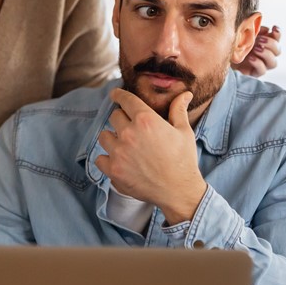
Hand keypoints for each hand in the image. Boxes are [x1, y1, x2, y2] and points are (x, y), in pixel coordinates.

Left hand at [95, 88, 206, 224]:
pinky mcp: (113, 170)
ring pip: (104, 136)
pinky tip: (118, 161)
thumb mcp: (184, 131)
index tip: (114, 94)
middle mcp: (129, 134)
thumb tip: (184, 94)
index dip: (118, 95)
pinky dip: (107, 159)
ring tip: (123, 145)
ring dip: (112, 138)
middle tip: (129, 127)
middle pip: (114, 117)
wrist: (179, 190)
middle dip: (121, 119)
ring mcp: (119, 153)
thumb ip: (178, 110)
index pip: (125, 100)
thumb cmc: (183, 160)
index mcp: (146, 120)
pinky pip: (100, 158)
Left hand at [232, 24, 280, 76]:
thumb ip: (254, 30)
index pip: (276, 39)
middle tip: (260, 40)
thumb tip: (265, 29)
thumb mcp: (242, 35)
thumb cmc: (232, 45)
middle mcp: (264, 55)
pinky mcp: (254, 74)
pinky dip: (258, 63)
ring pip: (273, 62)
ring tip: (256, 49)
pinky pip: (262, 71)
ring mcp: (261, 65)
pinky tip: (251, 58)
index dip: (278, 33)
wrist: (221, 58)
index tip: (273, 28)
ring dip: (266, 54)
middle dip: (271, 44)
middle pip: (278, 51)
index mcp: (263, 43)